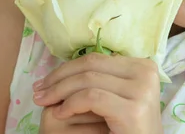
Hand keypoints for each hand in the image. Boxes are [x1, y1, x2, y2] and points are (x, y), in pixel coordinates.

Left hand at [33, 53, 162, 133]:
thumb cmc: (126, 128)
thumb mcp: (118, 97)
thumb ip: (104, 80)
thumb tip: (66, 69)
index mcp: (143, 67)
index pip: (97, 58)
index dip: (68, 67)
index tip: (46, 80)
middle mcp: (146, 73)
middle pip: (92, 65)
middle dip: (59, 77)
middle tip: (39, 89)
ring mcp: (141, 90)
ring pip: (88, 80)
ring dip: (59, 90)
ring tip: (43, 101)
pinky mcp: (132, 110)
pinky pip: (91, 97)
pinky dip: (70, 103)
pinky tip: (59, 113)